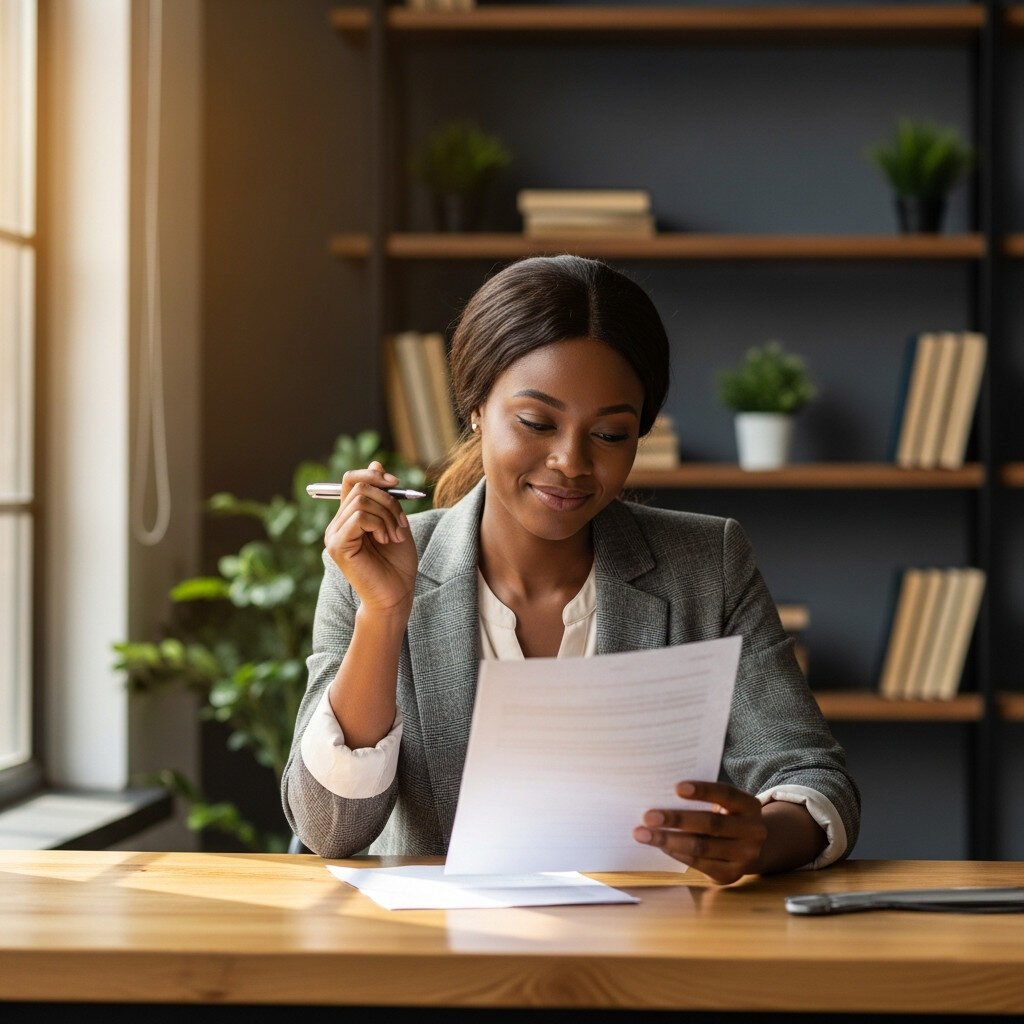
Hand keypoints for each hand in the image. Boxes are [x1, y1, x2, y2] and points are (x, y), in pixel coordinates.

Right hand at [323, 461, 418, 615]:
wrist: (397, 594)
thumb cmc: (398, 563)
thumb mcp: (395, 520)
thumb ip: (385, 496)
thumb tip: (376, 462)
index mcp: (349, 517)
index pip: (352, 480)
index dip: (374, 475)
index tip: (396, 483)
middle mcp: (337, 524)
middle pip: (358, 485)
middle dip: (388, 499)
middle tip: (401, 522)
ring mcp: (334, 535)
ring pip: (361, 500)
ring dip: (388, 514)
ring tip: (395, 535)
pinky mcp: (337, 546)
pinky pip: (359, 516)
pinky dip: (380, 524)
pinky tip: (387, 540)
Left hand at [633, 780, 767, 884]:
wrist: (749, 847)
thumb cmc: (725, 816)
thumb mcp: (724, 804)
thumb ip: (702, 798)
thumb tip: (661, 794)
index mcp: (750, 805)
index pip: (726, 794)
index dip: (703, 790)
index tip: (676, 787)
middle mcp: (753, 831)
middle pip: (711, 824)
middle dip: (677, 819)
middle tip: (648, 816)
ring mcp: (745, 856)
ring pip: (702, 847)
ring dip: (669, 840)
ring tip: (643, 834)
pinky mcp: (731, 875)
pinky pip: (700, 864)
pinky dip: (678, 854)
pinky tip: (661, 847)